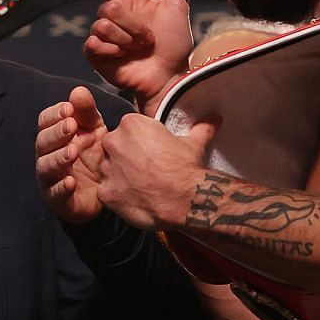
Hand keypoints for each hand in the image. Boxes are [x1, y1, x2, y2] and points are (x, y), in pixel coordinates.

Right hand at [36, 86, 110, 223]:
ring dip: (57, 158)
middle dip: (56, 133)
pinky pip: (56, 194)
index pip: (45, 121)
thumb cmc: (95, 156)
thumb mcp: (94, 130)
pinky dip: (61, 188)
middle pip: (42, 142)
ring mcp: (51, 179)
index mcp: (54, 136)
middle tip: (72, 126)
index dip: (54, 115)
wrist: (107, 190)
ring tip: (72, 152)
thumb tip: (78, 90)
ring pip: (45, 167)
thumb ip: (86, 112)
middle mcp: (47, 156)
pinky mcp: (59, 200)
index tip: (69, 109)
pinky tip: (71, 182)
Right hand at [50, 0, 192, 106]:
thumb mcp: (175, 5)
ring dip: (126, 39)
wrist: (170, 75)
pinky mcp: (96, 55)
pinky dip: (113, 50)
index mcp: (126, 0)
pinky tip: (123, 57)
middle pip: (107, 7)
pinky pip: (94, 43)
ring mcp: (102, 36)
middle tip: (148, 38)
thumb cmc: (175, 43)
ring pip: (102, 26)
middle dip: (132, 24)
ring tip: (138, 49)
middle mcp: (111, 16)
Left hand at [95, 112, 218, 230]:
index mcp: (131, 124)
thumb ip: (200, 128)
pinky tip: (133, 198)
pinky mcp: (105, 192)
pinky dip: (117, 195)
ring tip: (140, 185)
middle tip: (145, 169)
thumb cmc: (186, 169)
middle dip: (126, 156)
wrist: (184, 200)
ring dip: (120, 176)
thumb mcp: (195, 143)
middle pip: (114, 147)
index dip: (139, 141)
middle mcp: (113, 142)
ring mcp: (106, 168)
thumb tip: (215, 119)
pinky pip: (106, 191)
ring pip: (108, 169)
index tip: (150, 152)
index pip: (128, 129)